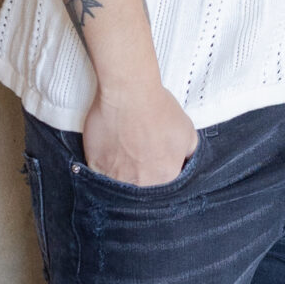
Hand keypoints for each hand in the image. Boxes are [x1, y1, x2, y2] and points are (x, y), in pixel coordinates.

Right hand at [83, 83, 198, 184]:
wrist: (129, 93)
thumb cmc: (158, 108)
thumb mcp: (188, 131)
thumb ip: (188, 154)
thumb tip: (185, 162)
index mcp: (165, 178)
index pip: (164, 190)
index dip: (159, 177)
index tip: (154, 168)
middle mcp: (141, 184)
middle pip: (141, 190)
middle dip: (141, 179)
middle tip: (138, 160)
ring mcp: (116, 178)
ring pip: (119, 186)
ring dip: (122, 176)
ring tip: (123, 156)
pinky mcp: (96, 167)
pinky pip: (99, 176)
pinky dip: (103, 168)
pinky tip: (109, 153)